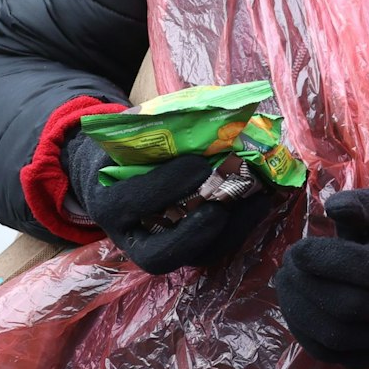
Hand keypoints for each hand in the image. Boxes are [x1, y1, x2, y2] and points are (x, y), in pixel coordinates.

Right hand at [63, 132, 275, 274]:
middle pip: (160, 255)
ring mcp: (160, 247)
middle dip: (196, 230)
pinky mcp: (187, 249)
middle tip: (223, 202)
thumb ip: (163, 124)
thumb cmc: (130, 146)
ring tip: (257, 198)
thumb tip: (218, 111)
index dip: (167, 186)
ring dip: (230, 229)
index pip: (130, 204)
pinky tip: (260, 200)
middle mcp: (130, 237)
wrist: (117, 170)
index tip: (199, 164)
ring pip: (194, 257)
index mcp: (108, 202)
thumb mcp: (134, 131)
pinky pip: (214, 249)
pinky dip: (240, 227)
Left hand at [272, 189, 368, 368]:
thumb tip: (334, 209)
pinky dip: (303, 332)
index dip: (328, 260)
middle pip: (350, 305)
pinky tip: (293, 304)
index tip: (298, 247)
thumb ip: (361, 204)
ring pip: (337, 334)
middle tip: (287, 260)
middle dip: (307, 283)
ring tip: (284, 280)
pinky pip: (330, 353)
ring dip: (299, 308)